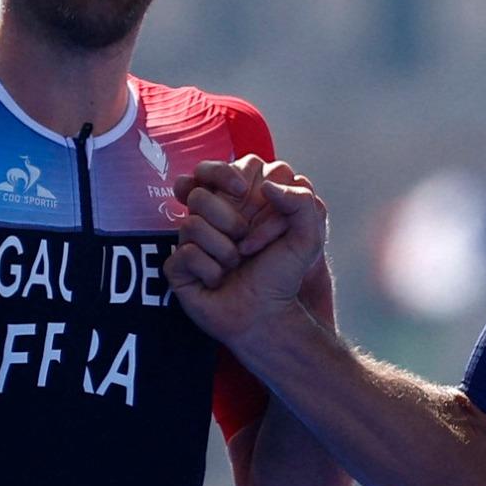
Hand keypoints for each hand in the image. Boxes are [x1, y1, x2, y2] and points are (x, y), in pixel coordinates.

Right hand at [164, 155, 329, 346]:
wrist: (265, 316)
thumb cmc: (283, 275)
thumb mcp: (307, 237)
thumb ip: (301, 201)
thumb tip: (267, 186)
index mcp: (238, 202)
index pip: (221, 168)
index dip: (237, 179)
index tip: (256, 198)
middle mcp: (210, 216)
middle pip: (200, 193)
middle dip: (231, 221)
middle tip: (248, 245)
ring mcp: (191, 240)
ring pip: (191, 223)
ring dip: (224, 251)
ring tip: (234, 265)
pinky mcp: (178, 265)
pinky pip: (185, 254)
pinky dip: (210, 271)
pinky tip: (217, 280)